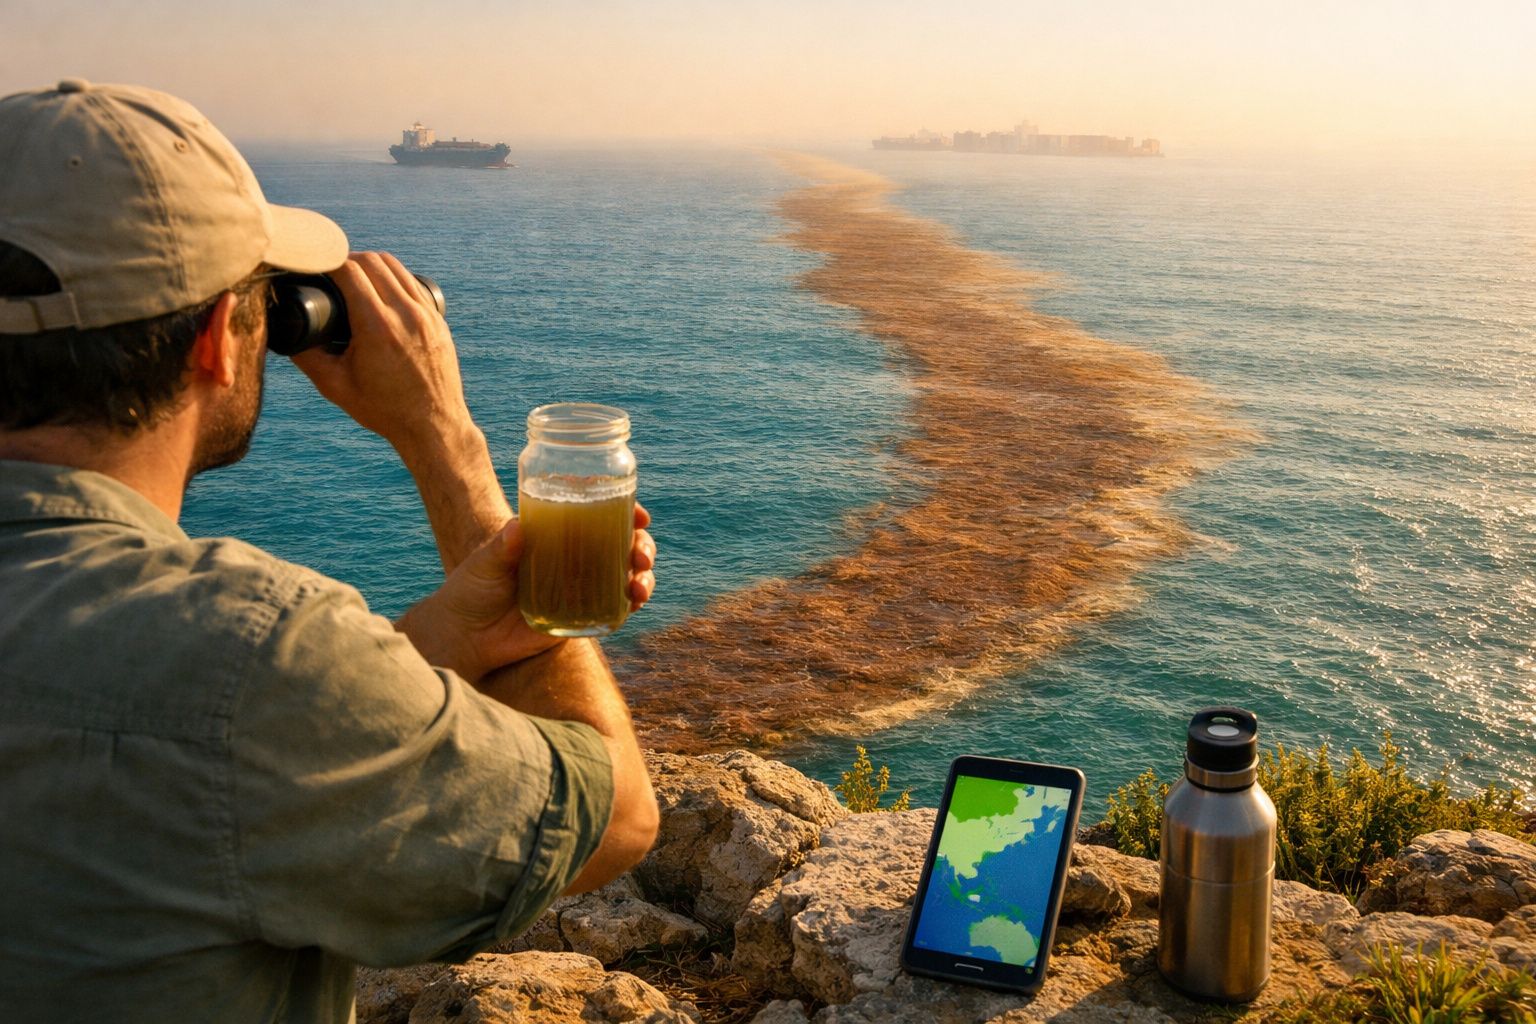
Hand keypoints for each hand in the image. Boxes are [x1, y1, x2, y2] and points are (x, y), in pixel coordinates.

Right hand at [289, 252, 473, 453]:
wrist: (432, 425)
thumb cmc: (383, 410)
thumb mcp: (335, 385)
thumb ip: (305, 356)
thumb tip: (285, 329)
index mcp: (378, 326)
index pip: (349, 271)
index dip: (326, 261)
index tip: (313, 265)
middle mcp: (406, 314)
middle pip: (372, 261)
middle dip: (346, 258)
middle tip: (329, 269)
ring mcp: (426, 315)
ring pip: (395, 267)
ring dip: (371, 263)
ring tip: (352, 274)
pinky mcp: (438, 319)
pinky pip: (413, 283)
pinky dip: (394, 277)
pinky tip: (381, 287)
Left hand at [398, 503, 657, 682]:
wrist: (466, 637)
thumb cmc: (471, 590)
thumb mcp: (485, 564)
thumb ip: (502, 548)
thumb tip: (517, 526)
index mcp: (555, 534)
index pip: (598, 514)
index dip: (625, 510)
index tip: (640, 514)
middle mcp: (574, 558)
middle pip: (622, 544)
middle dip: (643, 546)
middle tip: (640, 555)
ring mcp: (580, 588)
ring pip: (625, 575)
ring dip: (643, 577)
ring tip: (638, 587)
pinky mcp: (580, 618)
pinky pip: (615, 609)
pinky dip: (631, 604)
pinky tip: (634, 603)